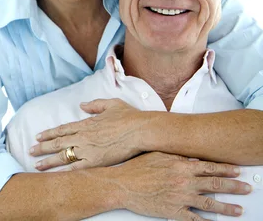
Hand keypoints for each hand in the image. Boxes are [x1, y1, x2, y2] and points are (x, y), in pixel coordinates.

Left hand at [31, 98, 150, 170]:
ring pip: (63, 156)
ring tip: (36, 165)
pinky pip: (76, 168)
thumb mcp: (111, 104)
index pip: (62, 129)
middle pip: (58, 143)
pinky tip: (55, 175)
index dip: (49, 133)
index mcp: (86, 124)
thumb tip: (82, 105)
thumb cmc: (129, 117)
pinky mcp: (96, 161)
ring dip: (48, 161)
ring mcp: (88, 149)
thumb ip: (94, 104)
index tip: (38, 136)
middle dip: (42, 147)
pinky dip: (65, 172)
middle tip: (30, 151)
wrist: (140, 130)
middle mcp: (83, 136)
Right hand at [110, 152, 250, 219]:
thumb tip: (192, 159)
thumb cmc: (136, 169)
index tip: (236, 171)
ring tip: (239, 210)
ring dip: (227, 207)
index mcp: (180, 167)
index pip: (209, 167)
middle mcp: (184, 182)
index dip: (225, 169)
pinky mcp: (173, 211)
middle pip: (215, 185)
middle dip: (234, 187)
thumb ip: (177, 158)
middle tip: (246, 188)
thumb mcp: (157, 156)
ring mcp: (180, 198)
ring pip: (210, 203)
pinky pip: (194, 219)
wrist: (122, 184)